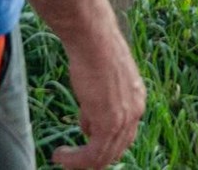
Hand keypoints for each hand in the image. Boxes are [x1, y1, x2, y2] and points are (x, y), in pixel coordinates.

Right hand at [52, 24, 144, 168]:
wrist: (93, 39)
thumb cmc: (94, 51)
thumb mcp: (102, 81)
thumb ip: (99, 103)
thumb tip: (89, 123)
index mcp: (136, 99)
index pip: (124, 133)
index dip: (105, 142)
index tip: (86, 142)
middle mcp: (136, 111)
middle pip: (117, 149)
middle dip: (94, 157)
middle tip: (75, 159)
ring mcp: (124, 119)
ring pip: (103, 156)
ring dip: (80, 161)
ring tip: (62, 158)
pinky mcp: (109, 124)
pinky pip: (92, 155)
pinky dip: (75, 160)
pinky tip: (60, 155)